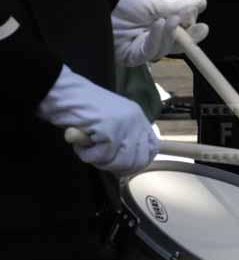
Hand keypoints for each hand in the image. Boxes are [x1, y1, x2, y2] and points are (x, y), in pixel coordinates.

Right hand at [38, 66, 158, 175]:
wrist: (63, 92)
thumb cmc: (81, 108)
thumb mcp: (111, 121)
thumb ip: (123, 138)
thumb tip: (126, 166)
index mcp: (138, 117)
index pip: (153, 148)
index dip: (139, 162)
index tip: (122, 166)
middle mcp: (136, 120)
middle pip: (138, 160)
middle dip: (118, 166)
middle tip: (100, 159)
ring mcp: (125, 124)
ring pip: (121, 162)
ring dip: (100, 161)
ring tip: (88, 148)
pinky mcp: (111, 130)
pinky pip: (102, 156)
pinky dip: (87, 154)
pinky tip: (80, 143)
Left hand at [112, 0, 208, 66]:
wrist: (102, 4)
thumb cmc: (127, 3)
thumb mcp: (157, 2)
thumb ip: (179, 6)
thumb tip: (201, 3)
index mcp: (162, 28)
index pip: (182, 35)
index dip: (193, 32)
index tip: (204, 26)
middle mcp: (155, 40)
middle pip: (177, 46)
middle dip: (190, 38)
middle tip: (201, 29)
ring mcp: (144, 50)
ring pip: (165, 48)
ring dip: (170, 33)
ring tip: (172, 19)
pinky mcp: (133, 57)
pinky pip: (149, 51)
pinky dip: (156, 37)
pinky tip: (158, 24)